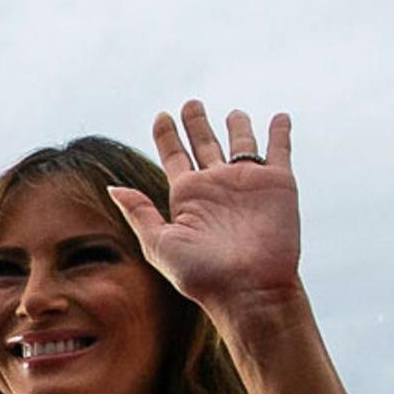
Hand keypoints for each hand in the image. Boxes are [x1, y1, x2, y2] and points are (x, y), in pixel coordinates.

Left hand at [108, 100, 302, 318]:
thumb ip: (139, 213)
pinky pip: (279, 150)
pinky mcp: (278, 184)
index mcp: (188, 196)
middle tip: (191, 103)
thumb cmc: (203, 276)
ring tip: (235, 112)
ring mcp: (248, 183)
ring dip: (238, 126)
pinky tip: (280, 116)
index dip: (167, 135)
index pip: (174, 156)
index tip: (161, 116)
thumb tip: (112, 187)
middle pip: (204, 144)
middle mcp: (217, 186)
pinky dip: (280, 132)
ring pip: (242, 144)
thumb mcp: (160, 244)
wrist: (250, 289)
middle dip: (197, 123)